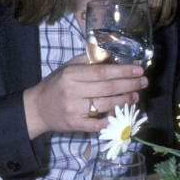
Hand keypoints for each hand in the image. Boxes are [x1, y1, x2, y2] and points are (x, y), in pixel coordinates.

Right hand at [23, 54, 146, 137]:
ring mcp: (73, 109)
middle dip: (130, 85)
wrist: (36, 108)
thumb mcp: (67, 68)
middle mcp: (72, 91)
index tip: (138, 70)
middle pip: (108, 88)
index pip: (102, 72)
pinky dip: (111, 118)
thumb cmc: (55, 85)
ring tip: (135, 96)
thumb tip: (110, 54)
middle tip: (143, 82)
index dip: (123, 71)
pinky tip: (120, 113)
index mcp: (70, 75)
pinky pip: (98, 123)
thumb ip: (87, 61)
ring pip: (106, 105)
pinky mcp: (75, 124)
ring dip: (124, 100)